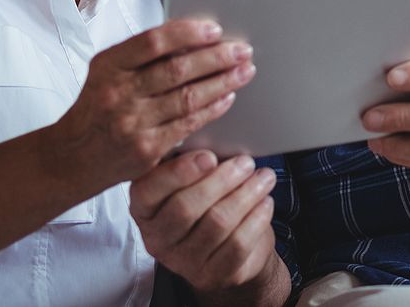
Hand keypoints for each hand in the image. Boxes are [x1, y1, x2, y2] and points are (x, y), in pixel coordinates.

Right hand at [48, 19, 253, 193]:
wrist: (72, 157)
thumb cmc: (97, 107)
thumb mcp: (107, 72)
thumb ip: (141, 55)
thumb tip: (191, 35)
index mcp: (108, 66)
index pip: (153, 42)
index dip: (188, 33)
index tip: (214, 29)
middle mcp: (118, 93)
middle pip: (177, 70)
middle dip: (217, 58)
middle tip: (242, 50)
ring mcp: (132, 123)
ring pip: (188, 97)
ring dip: (223, 82)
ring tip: (244, 71)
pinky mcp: (146, 149)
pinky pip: (188, 124)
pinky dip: (212, 109)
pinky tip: (228, 97)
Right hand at [130, 150, 279, 295]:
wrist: (227, 248)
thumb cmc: (207, 202)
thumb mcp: (193, 179)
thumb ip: (194, 160)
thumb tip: (215, 136)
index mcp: (144, 208)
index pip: (148, 190)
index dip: (178, 172)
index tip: (208, 156)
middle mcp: (157, 238)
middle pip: (185, 208)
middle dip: (221, 180)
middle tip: (245, 162)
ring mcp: (182, 261)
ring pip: (216, 224)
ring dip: (246, 195)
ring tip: (264, 177)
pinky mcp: (211, 274)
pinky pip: (237, 245)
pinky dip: (256, 219)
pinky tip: (265, 202)